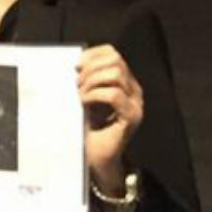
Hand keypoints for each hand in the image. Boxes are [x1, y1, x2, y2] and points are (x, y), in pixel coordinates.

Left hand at [77, 45, 143, 192]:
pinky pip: (114, 95)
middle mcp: (134, 90)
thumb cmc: (90, 127)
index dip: (92, 54)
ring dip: (92, 81)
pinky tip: (84, 103)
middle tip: (77, 83)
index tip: (76, 66)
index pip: (112, 53)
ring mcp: (135, 104)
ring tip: (80, 94)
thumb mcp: (88, 96)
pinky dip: (94, 95)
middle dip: (91, 68)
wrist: (97, 158)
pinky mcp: (131, 118)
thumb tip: (77, 61)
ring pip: (116, 75)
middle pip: (115, 61)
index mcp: (125, 82)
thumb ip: (88, 79)